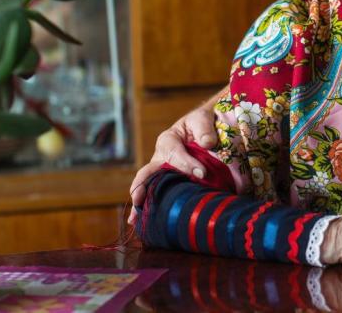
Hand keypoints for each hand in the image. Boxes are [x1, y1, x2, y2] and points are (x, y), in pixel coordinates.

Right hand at [127, 94, 220, 220]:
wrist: (204, 127)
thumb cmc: (202, 122)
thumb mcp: (203, 119)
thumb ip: (204, 129)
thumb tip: (207, 143)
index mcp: (168, 139)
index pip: (173, 153)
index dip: (186, 164)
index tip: (202, 173)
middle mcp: (160, 157)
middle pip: (148, 173)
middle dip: (142, 186)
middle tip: (139, 200)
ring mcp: (161, 171)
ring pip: (148, 186)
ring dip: (140, 202)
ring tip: (135, 219)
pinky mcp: (168, 181)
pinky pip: (156, 193)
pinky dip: (147, 206)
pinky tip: (140, 222)